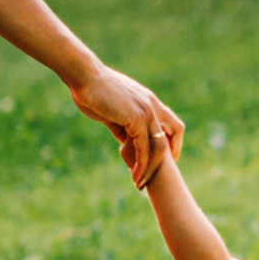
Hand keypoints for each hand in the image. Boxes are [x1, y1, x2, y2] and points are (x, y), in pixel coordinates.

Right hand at [67, 61, 181, 185]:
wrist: (84, 76)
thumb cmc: (92, 90)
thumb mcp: (111, 111)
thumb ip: (121, 126)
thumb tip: (125, 141)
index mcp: (148, 101)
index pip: (171, 123)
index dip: (171, 141)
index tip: (163, 158)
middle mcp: (152, 105)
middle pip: (174, 133)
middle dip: (169, 157)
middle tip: (157, 175)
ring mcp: (146, 111)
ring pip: (159, 146)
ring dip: (151, 168)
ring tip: (140, 183)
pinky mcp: (136, 118)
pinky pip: (144, 148)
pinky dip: (141, 164)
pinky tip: (134, 175)